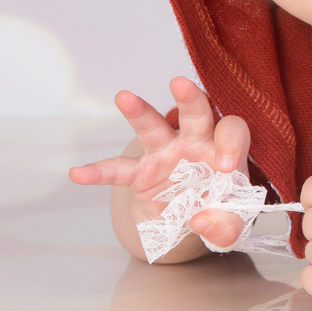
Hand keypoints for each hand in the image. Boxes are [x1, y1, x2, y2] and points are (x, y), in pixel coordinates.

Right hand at [68, 76, 249, 253]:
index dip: (230, 145)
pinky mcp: (140, 172)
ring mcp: (166, 153)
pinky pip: (117, 170)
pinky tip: (78, 172)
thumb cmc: (220, 210)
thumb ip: (225, 227)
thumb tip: (202, 221)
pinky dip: (98, 172)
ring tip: (123, 97)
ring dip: (140, 113)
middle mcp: (196, 142)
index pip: (232, 132)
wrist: (191, 217)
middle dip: (191, 98)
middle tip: (181, 83)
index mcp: (225, 149)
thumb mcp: (231, 225)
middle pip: (197, 114)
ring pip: (154, 128)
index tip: (224, 166)